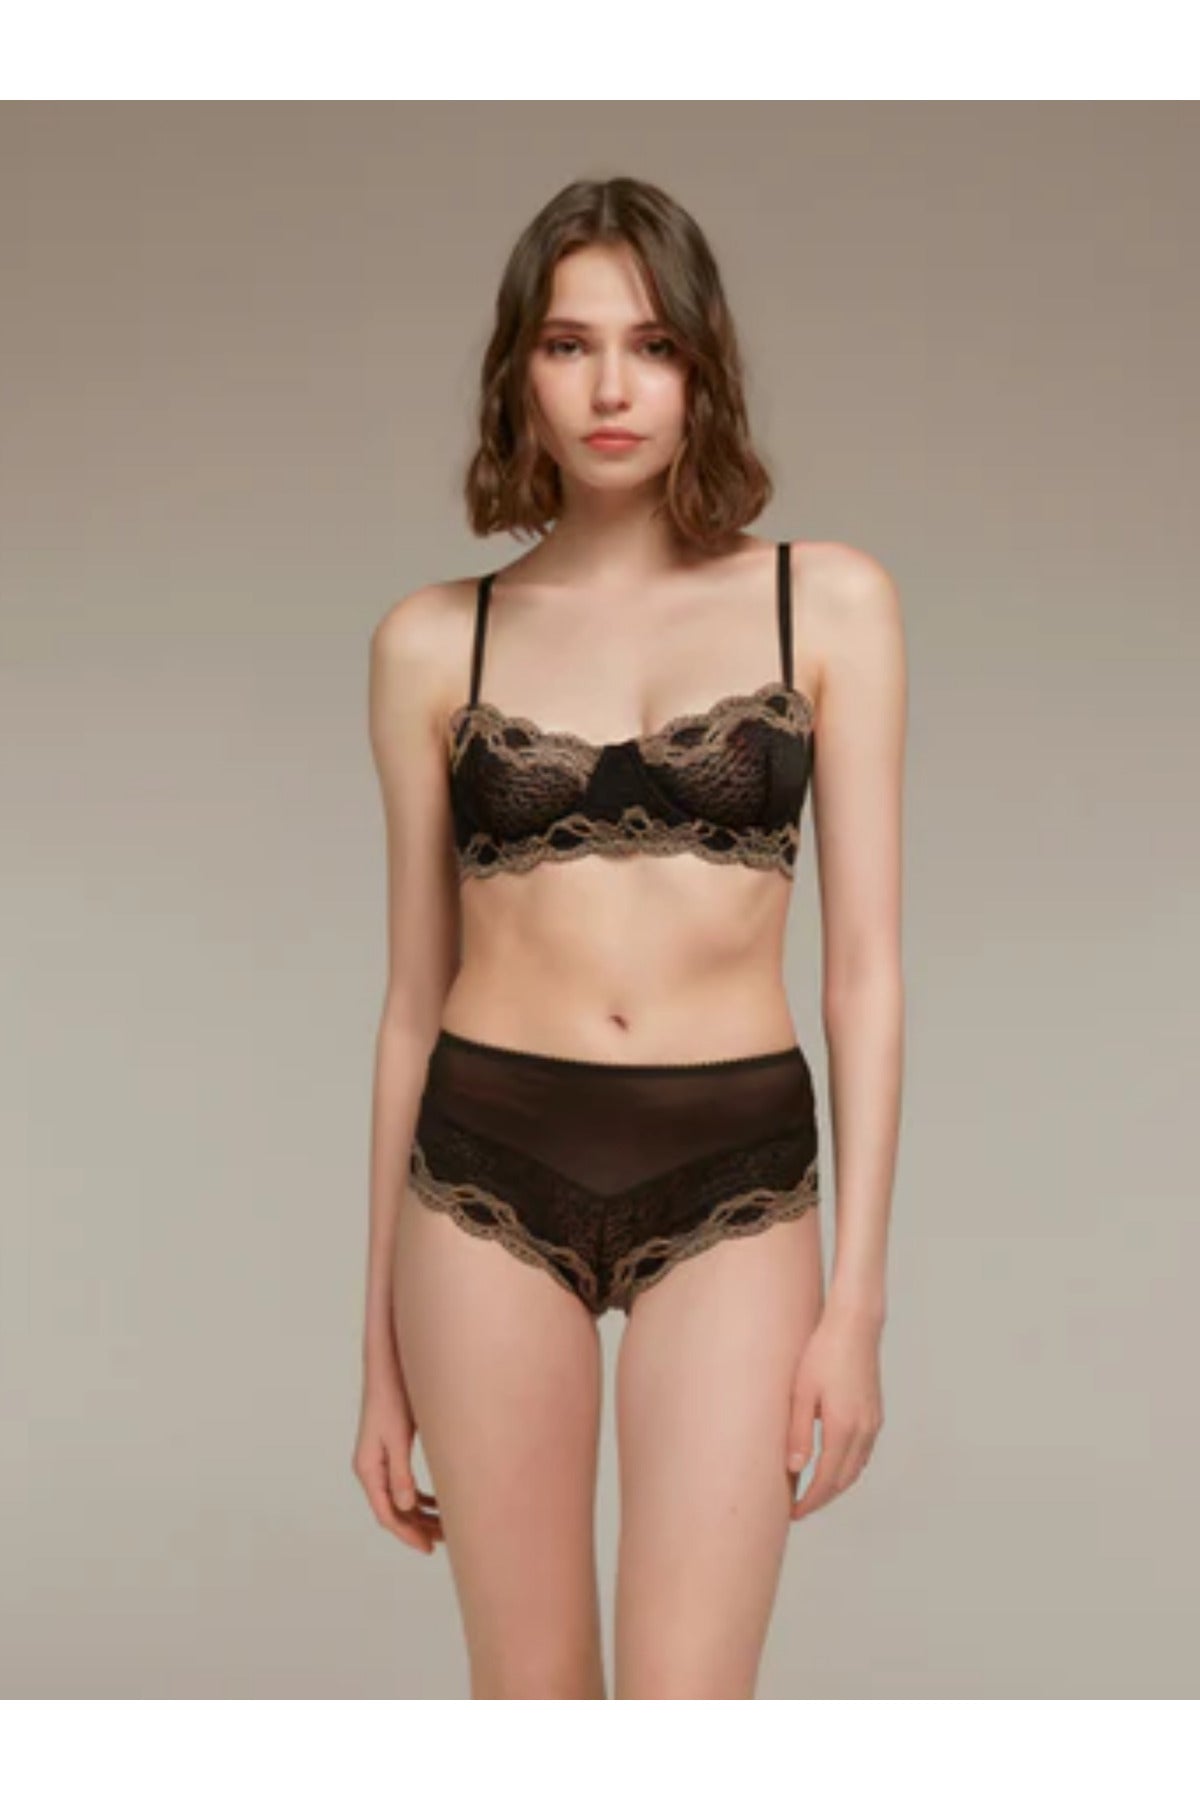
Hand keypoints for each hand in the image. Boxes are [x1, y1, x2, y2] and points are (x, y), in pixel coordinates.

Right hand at [352, 1356, 443, 1554]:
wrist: (388, 1366)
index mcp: (368, 1469)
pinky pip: (404, 1483)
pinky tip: (440, 1501)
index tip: (428, 1548)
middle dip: (417, 1527)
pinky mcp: (390, 1449)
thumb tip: (404, 1508)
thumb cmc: (392, 1397)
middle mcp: (371, 1468)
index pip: (386, 1514)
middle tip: (444, 1541)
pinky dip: (421, 1496)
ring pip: (400, 1498)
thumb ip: (400, 1474)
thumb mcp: (398, 1438)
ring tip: (447, 1526)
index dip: (407, 1534)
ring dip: (421, 1513)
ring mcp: (380, 1459)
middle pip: (393, 1510)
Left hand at [785, 1300, 883, 1520]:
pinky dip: (848, 1466)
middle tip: (800, 1507)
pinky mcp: (875, 1412)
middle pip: (843, 1479)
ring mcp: (873, 1421)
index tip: (793, 1512)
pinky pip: (863, 1452)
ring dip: (836, 1484)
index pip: (826, 1480)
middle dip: (822, 1498)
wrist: (855, 1324)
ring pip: (856, 1468)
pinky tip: (833, 1463)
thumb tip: (794, 1468)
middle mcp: (864, 1430)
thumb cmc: (823, 1351)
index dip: (810, 1500)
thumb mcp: (801, 1391)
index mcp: (844, 1427)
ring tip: (813, 1490)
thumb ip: (798, 1432)